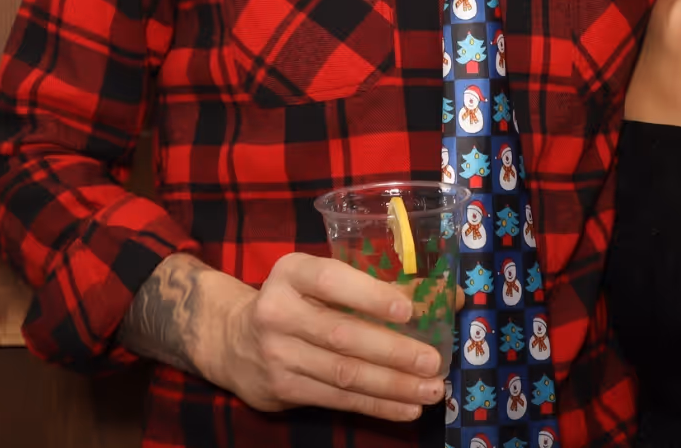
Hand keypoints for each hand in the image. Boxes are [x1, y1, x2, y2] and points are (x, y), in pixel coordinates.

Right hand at [210, 252, 447, 419]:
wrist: (231, 339)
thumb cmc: (297, 300)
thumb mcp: (321, 279)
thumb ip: (375, 284)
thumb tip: (449, 296)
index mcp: (291, 272)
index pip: (331, 279)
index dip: (370, 295)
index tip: (409, 308)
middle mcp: (278, 312)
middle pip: (342, 335)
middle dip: (393, 351)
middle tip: (433, 360)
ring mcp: (277, 354)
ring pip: (344, 374)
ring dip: (393, 385)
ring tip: (431, 389)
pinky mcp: (282, 389)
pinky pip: (337, 400)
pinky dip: (376, 406)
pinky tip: (407, 408)